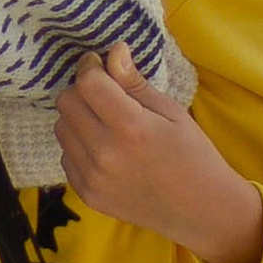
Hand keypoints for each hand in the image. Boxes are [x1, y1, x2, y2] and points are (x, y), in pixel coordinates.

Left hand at [55, 45, 262, 262]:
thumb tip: (113, 53)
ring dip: (78, 118)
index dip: (90, 66)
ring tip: (106, 124)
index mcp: (131, 127)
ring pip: (62, 128)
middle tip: (104, 93)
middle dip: (82, 90)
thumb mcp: (171, 112)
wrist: (200, 210)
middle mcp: (105, 153)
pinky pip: (67, 157)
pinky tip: (106, 150)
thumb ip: (135, 83)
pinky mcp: (87, 195)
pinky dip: (80, 146)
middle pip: (67, 103)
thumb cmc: (193, 155)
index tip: (99, 63)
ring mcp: (93, 178)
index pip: (88, 83)